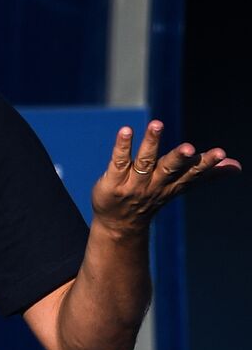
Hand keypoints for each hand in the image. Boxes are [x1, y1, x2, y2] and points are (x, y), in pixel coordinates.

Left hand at [92, 120, 239, 237]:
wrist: (119, 224)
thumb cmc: (153, 198)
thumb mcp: (180, 187)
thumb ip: (206, 175)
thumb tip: (237, 166)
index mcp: (173, 185)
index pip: (191, 174)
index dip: (205, 164)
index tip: (221, 154)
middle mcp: (154, 185)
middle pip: (169, 169)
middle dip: (179, 158)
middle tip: (188, 147)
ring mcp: (133, 184)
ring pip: (143, 162)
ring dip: (151, 143)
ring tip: (157, 124)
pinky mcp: (112, 181)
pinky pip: (119, 161)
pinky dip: (123, 146)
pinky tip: (126, 130)